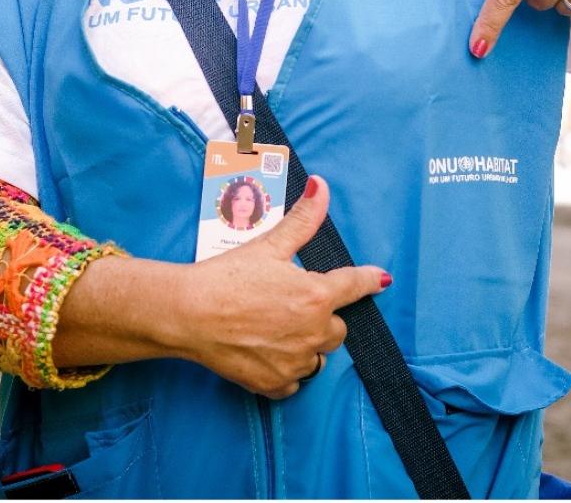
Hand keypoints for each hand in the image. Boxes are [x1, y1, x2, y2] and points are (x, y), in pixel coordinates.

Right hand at [176, 176, 388, 398]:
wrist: (189, 314)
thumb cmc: (227, 276)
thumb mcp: (268, 245)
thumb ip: (303, 219)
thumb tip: (322, 186)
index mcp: (316, 296)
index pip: (354, 286)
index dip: (368, 280)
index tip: (381, 280)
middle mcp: (313, 332)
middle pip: (337, 328)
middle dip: (321, 317)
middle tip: (291, 305)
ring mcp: (295, 362)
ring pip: (317, 357)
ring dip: (306, 345)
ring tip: (276, 330)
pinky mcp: (275, 384)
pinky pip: (295, 382)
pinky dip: (287, 371)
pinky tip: (268, 354)